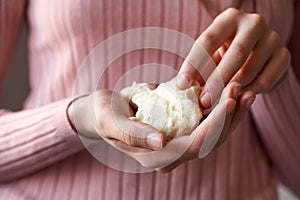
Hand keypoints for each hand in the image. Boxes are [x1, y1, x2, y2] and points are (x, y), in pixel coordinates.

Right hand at [75, 82, 253, 170]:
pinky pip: (206, 122)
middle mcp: (172, 154)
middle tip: (242, 89)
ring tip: (244, 89)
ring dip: (230, 113)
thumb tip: (161, 142)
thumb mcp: (111, 122)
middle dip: (229, 117)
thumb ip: (133, 135)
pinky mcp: (181, 130)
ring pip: (213, 133)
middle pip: (211, 141)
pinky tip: (230, 91)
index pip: (195, 145)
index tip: (229, 99)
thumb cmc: (103, 115)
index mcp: (156, 157)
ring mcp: (178, 142)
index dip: (215, 124)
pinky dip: (220, 108)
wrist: (103, 111)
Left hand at [177, 8, 289, 107]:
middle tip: (203, 101)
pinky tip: (237, 95)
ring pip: (250, 70)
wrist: (256, 51)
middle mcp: (253, 23)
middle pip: (235, 54)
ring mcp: (272, 38)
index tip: (182, 85)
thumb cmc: (225, 52)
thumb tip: (181, 86)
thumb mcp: (210, 54)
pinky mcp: (284, 56)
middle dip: (216, 81)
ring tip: (217, 102)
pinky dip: (249, 92)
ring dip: (232, 90)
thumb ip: (197, 67)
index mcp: (229, 18)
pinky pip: (265, 81)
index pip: (208, 40)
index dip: (193, 64)